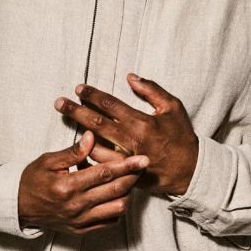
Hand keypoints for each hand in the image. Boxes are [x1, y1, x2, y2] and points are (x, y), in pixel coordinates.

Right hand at [18, 130, 147, 234]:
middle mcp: (76, 206)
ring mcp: (80, 220)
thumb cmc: (33, 179)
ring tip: (130, 179)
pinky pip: (109, 222)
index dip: (126, 165)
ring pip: (116, 209)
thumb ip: (72, 151)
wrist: (18, 206)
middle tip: (144, 165)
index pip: (104, 174)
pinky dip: (118, 209)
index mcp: (68, 186)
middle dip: (133, 177)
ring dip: (127, 193)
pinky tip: (118, 196)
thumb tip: (92, 136)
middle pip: (115, 190)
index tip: (142, 158)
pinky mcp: (81, 230)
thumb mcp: (48, 161)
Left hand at [53, 73, 198, 196]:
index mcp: (142, 122)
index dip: (92, 95)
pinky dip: (90, 156)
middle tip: (59, 103)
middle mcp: (131, 141)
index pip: (110, 105)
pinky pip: (102, 165)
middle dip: (75, 111)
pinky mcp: (126, 174)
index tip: (79, 89)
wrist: (190, 170)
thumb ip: (151, 90)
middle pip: (96, 123)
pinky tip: (81, 147)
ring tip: (69, 122)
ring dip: (80, 134)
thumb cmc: (181, 136)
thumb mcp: (173, 107)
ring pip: (95, 147)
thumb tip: (131, 77)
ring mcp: (126, 159)